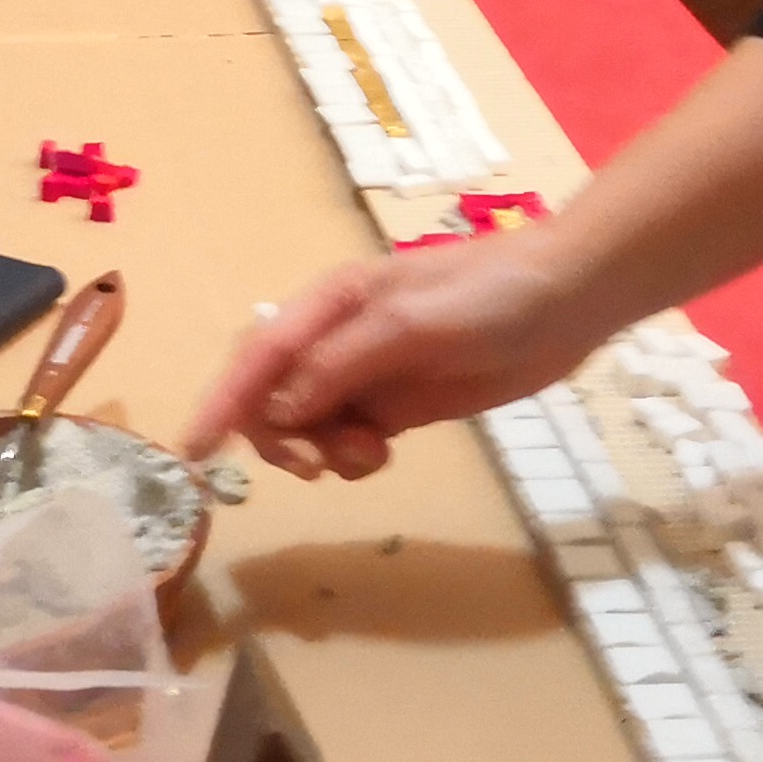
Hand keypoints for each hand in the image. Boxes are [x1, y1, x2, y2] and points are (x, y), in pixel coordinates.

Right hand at [177, 241, 602, 475]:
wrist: (568, 300)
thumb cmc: (489, 296)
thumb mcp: (411, 323)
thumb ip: (341, 365)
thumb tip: (279, 411)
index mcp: (328, 305)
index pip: (257, 357)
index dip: (221, 402)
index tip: (194, 453)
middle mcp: (335, 340)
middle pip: (270, 398)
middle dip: (281, 438)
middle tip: (319, 465)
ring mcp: (365, 375)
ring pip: (306, 426)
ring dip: (321, 452)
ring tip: (372, 457)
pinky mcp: (395, 405)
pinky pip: (345, 440)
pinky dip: (351, 459)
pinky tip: (384, 455)